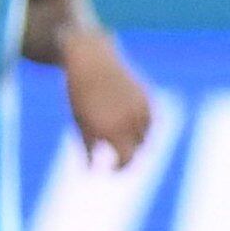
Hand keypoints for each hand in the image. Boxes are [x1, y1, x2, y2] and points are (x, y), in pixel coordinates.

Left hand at [61, 30, 156, 169]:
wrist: (92, 59)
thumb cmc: (79, 93)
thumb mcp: (79, 122)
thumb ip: (87, 149)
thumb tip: (92, 171)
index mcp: (112, 129)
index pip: (126, 159)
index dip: (119, 168)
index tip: (110, 171)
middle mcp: (131, 120)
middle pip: (138, 149)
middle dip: (128, 155)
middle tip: (115, 159)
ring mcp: (143, 107)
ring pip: (146, 135)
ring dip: (135, 141)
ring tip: (119, 140)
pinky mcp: (148, 96)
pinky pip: (150, 120)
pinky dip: (142, 126)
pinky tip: (127, 124)